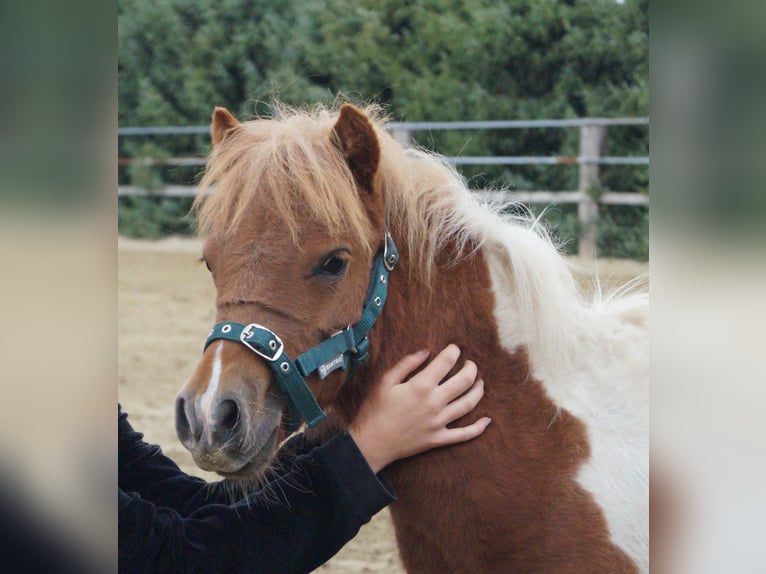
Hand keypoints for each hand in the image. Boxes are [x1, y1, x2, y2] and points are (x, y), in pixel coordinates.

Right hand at [349, 344, 490, 472]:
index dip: (453, 351)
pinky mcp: (439, 439)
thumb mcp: (385, 381)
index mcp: (421, 386)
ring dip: (478, 390)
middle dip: (471, 368)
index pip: (446, 362)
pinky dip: (478, 428)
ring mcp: (439, 422)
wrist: (370, 444)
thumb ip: (407, 363)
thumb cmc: (374, 410)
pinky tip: (487, 421)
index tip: (454, 348)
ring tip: (480, 382)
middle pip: (464, 381)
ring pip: (469, 404)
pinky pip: (464, 435)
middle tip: (470, 363)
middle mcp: (434, 403)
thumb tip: (427, 351)